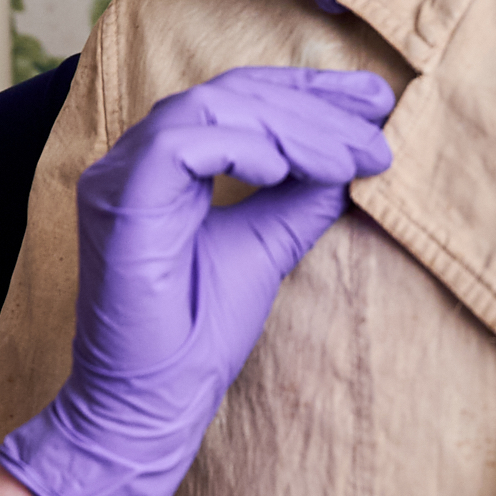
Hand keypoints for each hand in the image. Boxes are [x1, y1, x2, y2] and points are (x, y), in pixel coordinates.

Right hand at [0, 67, 396, 495]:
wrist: (150, 404)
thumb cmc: (196, 336)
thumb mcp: (265, 249)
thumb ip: (299, 199)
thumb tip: (354, 156)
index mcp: (166, 165)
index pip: (240, 98)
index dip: (309, 91)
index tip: (374, 101)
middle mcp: (135, 158)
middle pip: (232, 93)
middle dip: (313, 103)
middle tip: (378, 122)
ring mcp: (119, 175)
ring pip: (214, 107)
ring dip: (294, 128)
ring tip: (351, 158)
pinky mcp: (117, 198)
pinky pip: (183, 142)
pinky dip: (243, 146)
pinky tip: (285, 170)